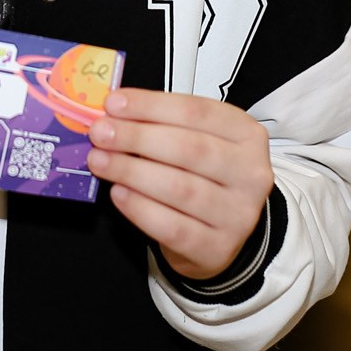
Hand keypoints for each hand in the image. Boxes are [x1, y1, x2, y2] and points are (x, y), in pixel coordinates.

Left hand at [88, 87, 275, 281]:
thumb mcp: (196, 141)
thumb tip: (114, 114)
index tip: (114, 103)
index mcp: (246, 135)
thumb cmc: (204, 178)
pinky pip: (173, 227)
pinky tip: (119, 193)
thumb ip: (162, 125)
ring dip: (132, 171)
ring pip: (180, 189)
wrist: (220, 234)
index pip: (197, 112)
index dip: (152, 106)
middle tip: (101, 133)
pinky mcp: (218, 248)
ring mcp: (238, 214)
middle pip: (190, 149)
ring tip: (100, 161)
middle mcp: (250, 173)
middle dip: (137, 137)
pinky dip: (140, 208)